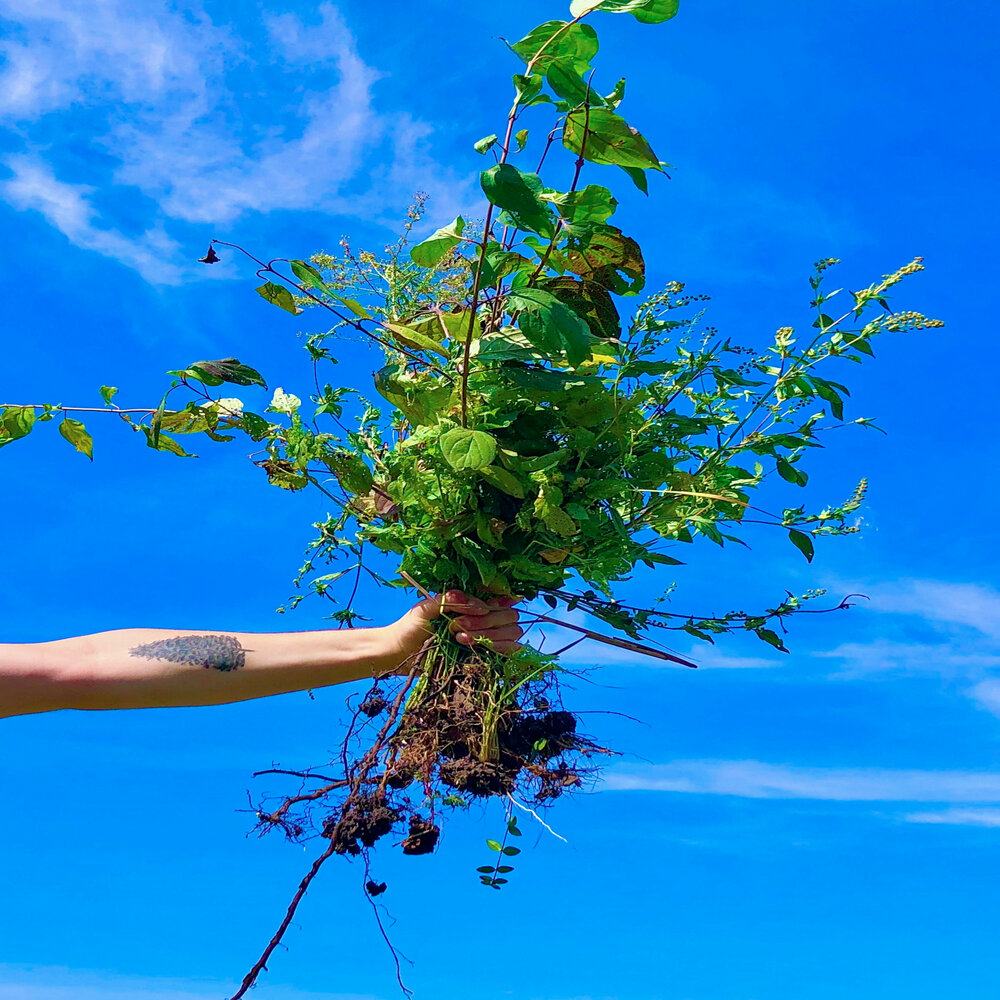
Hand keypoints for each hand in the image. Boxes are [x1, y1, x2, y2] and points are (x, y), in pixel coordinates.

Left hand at [383, 590, 523, 668]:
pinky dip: (494, 647)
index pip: (504, 597)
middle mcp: (486, 620)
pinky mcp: (487, 659)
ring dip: (488, 633)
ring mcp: (489, 640)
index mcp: (475, 603)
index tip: (486, 605)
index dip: (503, 599)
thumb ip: (451, 599)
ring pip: (513, 633)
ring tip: (459, 636)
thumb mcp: (428, 606)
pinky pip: (508, 652)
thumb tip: (481, 605)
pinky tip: (469, 646)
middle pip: (511, 616)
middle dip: (487, 619)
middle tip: (457, 624)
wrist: (400, 654)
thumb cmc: (412, 626)